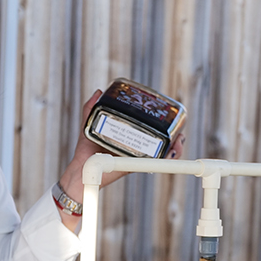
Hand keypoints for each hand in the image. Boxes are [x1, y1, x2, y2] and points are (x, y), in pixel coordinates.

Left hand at [55, 90, 185, 223]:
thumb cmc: (86, 150)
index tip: (169, 118)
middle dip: (175, 136)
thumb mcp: (90, 124)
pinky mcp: (136, 165)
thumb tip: (98, 92)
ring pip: (164, 152)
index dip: (164, 125)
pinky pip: (155, 164)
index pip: (150, 128)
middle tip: (178, 133)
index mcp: (129, 135)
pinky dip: (167, 159)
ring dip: (176, 147)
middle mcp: (136, 146)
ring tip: (178, 143)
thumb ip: (91, 108)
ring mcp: (137, 156)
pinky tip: (171, 153)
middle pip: (162, 140)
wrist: (81, 168)